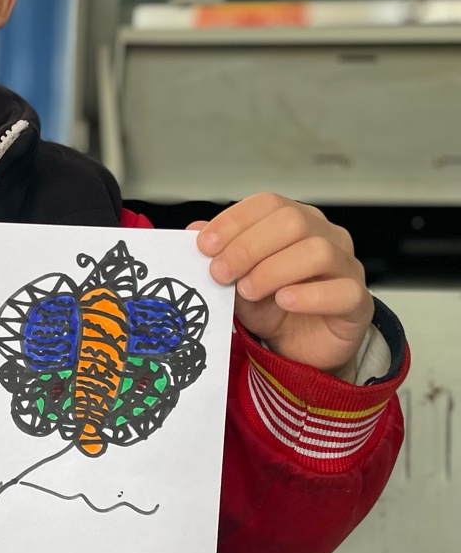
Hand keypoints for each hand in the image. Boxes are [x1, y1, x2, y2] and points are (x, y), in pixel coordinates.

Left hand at [190, 194, 372, 378]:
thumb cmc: (273, 308)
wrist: (300, 349)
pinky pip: (342, 291)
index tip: (204, 245)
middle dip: (248, 247)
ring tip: (248, 291)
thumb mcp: (238, 280)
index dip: (234, 221)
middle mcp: (326, 236)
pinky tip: (284, 301)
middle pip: (293, 221)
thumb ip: (221, 254)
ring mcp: (346, 266)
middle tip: (220, 273)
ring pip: (317, 251)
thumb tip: (195, 230)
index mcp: (297, 221)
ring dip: (273, 270)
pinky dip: (308, 295)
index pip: (268, 204)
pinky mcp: (358, 301)